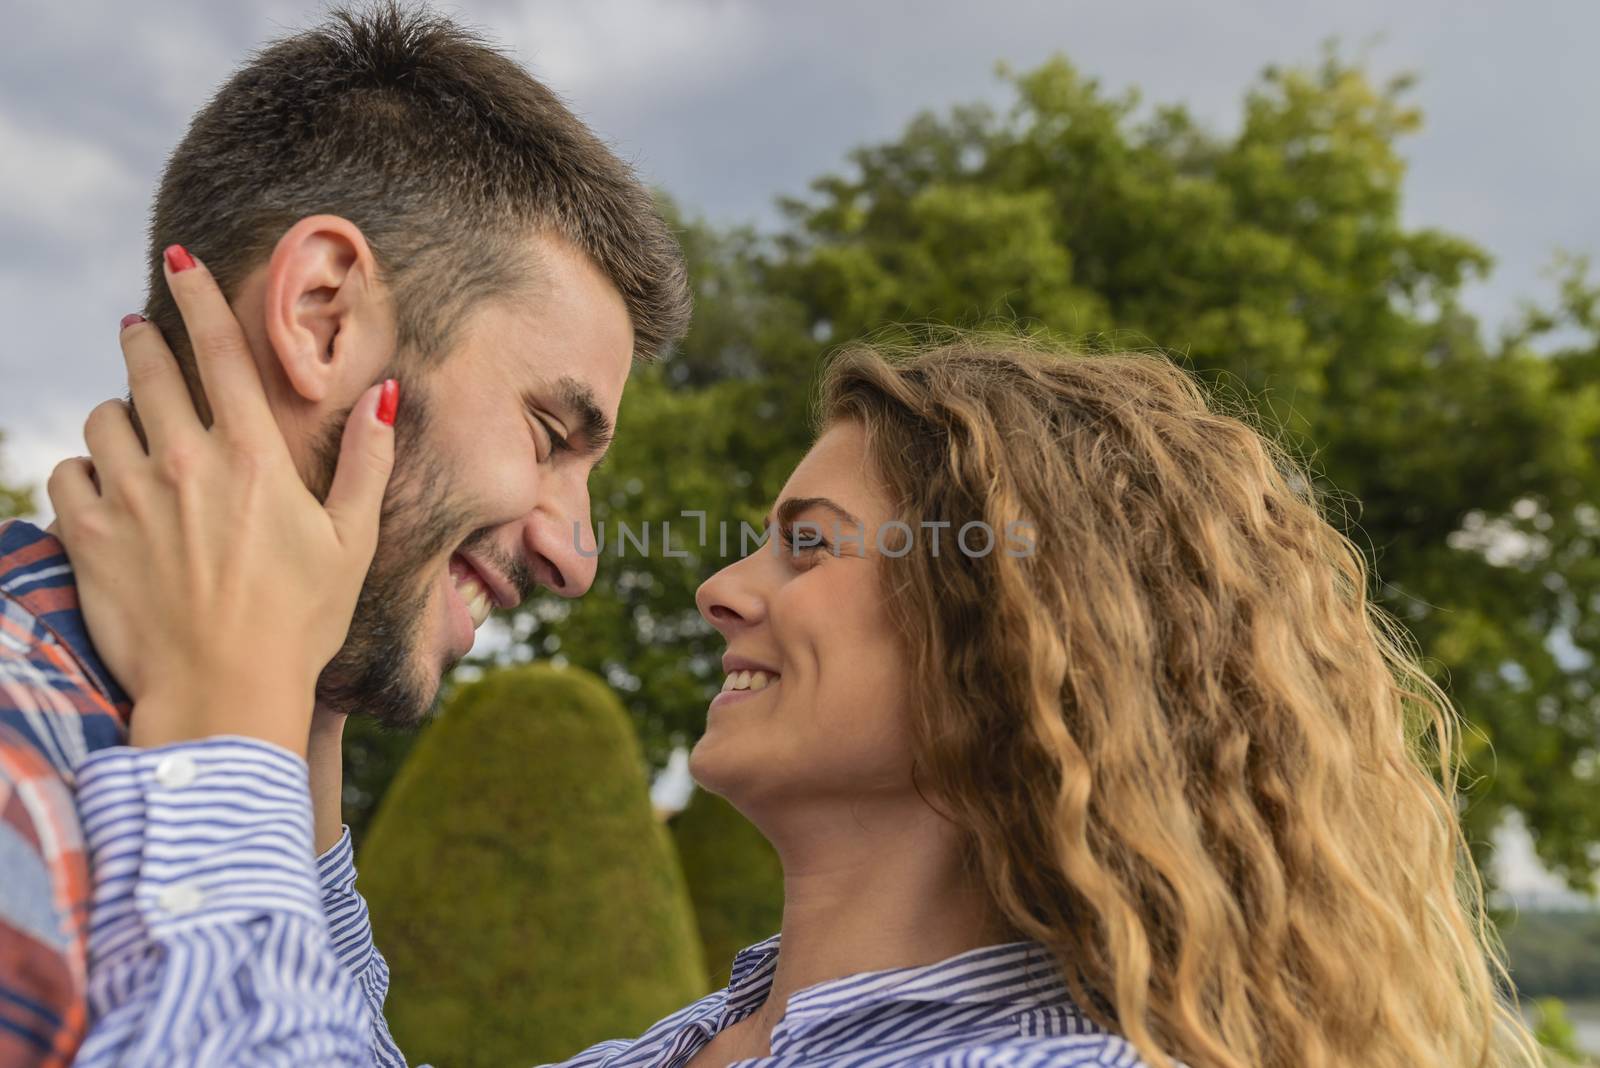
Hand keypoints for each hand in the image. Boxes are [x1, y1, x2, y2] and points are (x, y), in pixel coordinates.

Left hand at [47, 247, 396, 756]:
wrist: (223, 694)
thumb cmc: (299, 623)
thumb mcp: (351, 543)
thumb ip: (366, 462)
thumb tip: (386, 396)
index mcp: (254, 458)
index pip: (218, 351)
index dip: (198, 297)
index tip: (180, 261)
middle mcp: (186, 462)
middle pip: (149, 369)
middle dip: (143, 343)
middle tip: (142, 337)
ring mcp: (131, 497)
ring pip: (105, 417)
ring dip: (119, 416)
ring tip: (135, 437)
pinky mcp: (86, 536)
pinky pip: (67, 473)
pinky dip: (83, 473)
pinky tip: (107, 491)